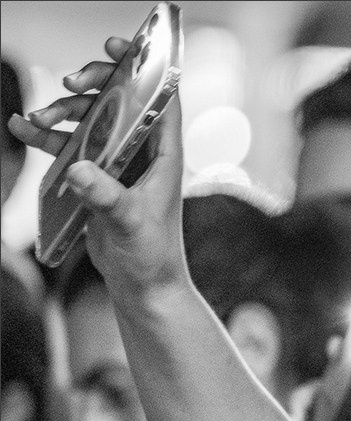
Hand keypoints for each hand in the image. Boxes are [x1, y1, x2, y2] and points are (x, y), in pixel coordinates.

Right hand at [8, 37, 186, 307]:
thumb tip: (79, 171)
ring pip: (93, 122)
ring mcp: (121, 165)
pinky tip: (24, 130)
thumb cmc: (152, 257)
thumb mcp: (130, 224)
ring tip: (39, 118)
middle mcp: (145, 155)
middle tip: (69, 83)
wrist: (143, 286)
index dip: (143, 67)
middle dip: (95, 85)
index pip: (161, 99)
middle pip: (120, 102)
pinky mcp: (100, 179)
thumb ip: (106, 197)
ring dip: (66, 113)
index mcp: (165, 157)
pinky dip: (50, 138)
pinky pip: (73, 148)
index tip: (117, 45)